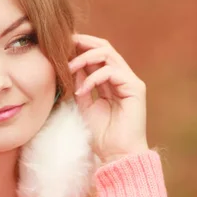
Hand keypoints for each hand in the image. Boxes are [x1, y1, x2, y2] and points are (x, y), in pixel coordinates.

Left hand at [68, 34, 148, 162]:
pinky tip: (82, 90)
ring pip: (108, 54)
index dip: (81, 47)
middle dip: (83, 43)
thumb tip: (72, 64)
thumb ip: (81, 84)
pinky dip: (93, 78)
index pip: (98, 54)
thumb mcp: (85, 104)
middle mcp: (123, 77)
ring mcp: (130, 81)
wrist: (117, 154)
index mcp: (112, 80)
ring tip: (69, 68)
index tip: (61, 45)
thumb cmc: (102, 135)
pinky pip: (112, 72)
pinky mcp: (136, 87)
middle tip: (64, 44)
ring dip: (85, 58)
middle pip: (105, 47)